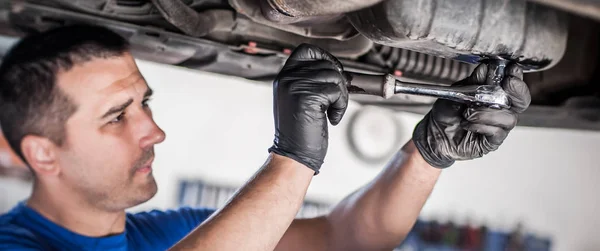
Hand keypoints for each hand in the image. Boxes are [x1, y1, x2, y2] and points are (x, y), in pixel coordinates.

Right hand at [268, 44, 348, 173]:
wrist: (293, 155)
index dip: (325, 57)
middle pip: (327, 64)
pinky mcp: (308, 97)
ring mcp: (296, 86)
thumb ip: (309, 81)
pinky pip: (337, 91)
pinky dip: (340, 106)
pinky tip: (331, 119)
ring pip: (334, 77)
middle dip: (338, 83)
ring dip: (341, 96)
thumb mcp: (299, 99)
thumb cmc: (301, 131)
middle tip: (334, 102)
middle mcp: (287, 78)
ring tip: (331, 112)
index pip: (307, 50)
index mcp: (284, 77)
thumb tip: (336, 69)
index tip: (334, 74)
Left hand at [412, 63, 530, 167]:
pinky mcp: (492, 141)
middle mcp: (501, 110)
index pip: (514, 85)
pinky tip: (467, 123)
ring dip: (488, 113)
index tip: (512, 69)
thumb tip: (485, 69)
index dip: (516, 77)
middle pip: (522, 101)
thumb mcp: (457, 92)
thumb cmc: (448, 112)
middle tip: (507, 84)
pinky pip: (496, 132)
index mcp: (495, 95)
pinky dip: (481, 125)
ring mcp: (498, 126)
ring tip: (468, 112)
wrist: (435, 132)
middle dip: (517, 91)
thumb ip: (473, 82)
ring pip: (509, 118)